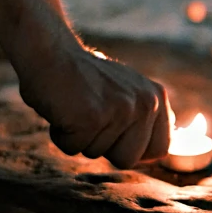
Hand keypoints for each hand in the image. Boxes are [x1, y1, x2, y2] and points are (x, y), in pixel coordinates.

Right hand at [18, 41, 171, 168]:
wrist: (49, 52)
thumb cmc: (82, 78)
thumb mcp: (125, 92)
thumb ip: (145, 118)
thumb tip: (162, 150)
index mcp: (156, 98)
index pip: (159, 149)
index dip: (131, 151)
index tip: (113, 136)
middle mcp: (145, 103)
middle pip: (127, 160)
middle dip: (103, 148)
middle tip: (90, 116)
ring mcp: (121, 110)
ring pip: (96, 153)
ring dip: (79, 137)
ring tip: (75, 107)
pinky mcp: (93, 117)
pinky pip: (72, 148)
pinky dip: (60, 134)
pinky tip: (62, 108)